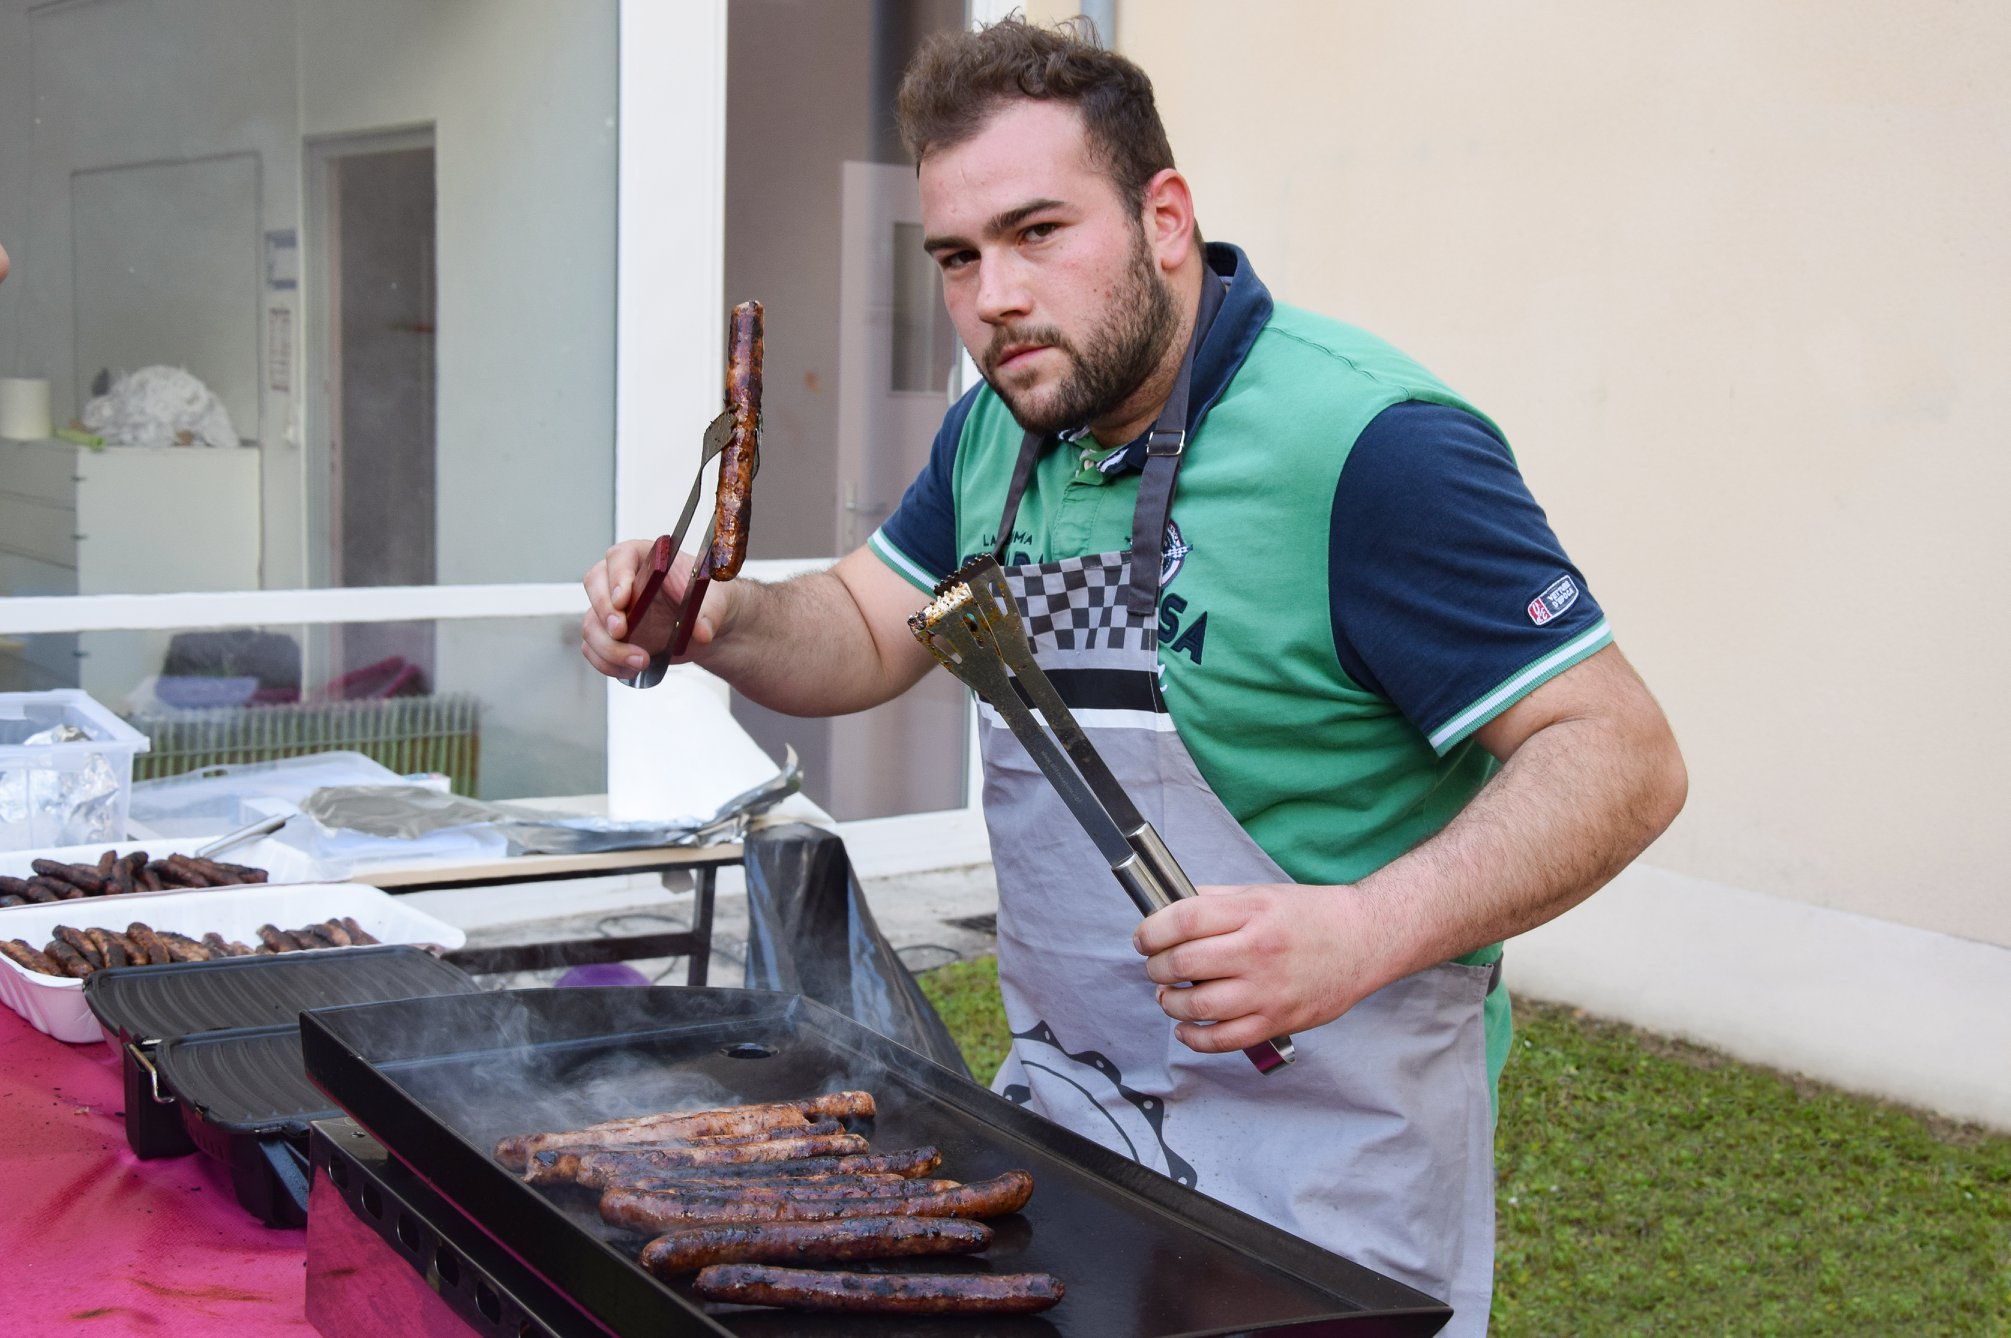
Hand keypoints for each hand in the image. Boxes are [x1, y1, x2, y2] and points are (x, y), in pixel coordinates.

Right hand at [578, 539, 729, 678]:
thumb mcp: (717, 601)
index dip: (617, 576)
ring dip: (609, 647)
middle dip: (604, 611)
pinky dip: (607, 663)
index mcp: (646, 558)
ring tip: (640, 661)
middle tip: (621, 632)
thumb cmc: (707, 600)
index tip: (624, 599)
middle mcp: (622, 580)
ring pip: (592, 623)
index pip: (620, 557)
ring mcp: (613, 609)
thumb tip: (702, 631)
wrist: (706, 626)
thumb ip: (709, 614)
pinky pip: (593, 648)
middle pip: (595, 585)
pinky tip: (630, 670)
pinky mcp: (611, 635)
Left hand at [1131, 883, 1374, 1054]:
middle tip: (1155, 966)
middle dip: (1155, 966)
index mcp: (1252, 913)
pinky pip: (1223, 1039)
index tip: (1143, 938)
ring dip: (1169, 1001)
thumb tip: (1167, 908)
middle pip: (1183, 962)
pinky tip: (1185, 1026)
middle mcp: (1258, 951)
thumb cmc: (1313, 916)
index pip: (1183, 920)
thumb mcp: (1261, 893)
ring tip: (1167, 994)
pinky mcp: (1277, 1021)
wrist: (1365, 941)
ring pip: (1196, 1004)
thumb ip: (1214, 901)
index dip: (1151, 930)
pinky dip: (1194, 1037)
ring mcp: (1267, 990)